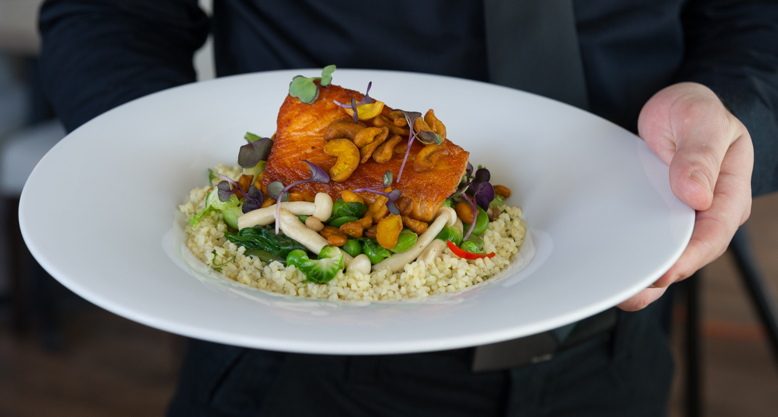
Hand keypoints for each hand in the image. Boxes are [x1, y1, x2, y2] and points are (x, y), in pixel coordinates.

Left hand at [619, 82, 753, 310]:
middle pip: (690, 253)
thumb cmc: (694, 112)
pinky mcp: (658, 217)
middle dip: (664, 276)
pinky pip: (648, 241)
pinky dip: (633, 258)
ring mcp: (683, 217)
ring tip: (620, 296)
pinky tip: (614, 274)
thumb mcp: (702, 120)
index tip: (667, 272)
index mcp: (729, 192)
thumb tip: (698, 195)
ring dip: (646, 277)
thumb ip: (701, 155)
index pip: (714, 232)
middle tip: (633, 293)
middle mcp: (708, 212)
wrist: (676, 106)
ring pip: (667, 253)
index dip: (691, 256)